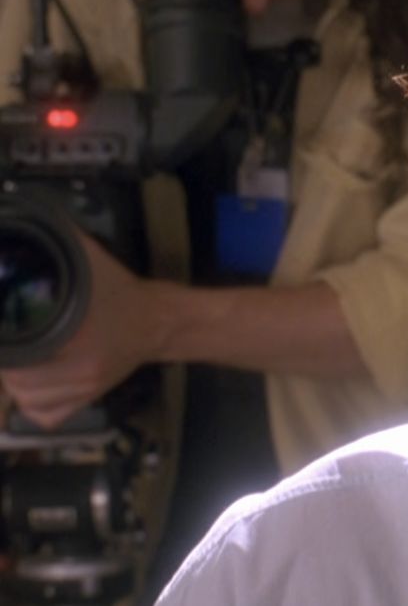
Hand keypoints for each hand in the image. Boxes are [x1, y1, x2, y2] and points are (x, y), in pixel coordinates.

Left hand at [0, 232, 162, 428]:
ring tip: (18, 363)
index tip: (5, 335)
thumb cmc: (121, 290)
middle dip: (7, 367)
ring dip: (17, 386)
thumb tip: (26, 220)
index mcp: (80, 341)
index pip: (20, 360)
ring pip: (31, 403)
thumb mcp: (90, 261)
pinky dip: (35, 407)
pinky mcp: (92, 398)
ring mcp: (89, 390)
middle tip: (8, 347)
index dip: (5, 351)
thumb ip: (60, 241)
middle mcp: (84, 372)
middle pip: (20, 385)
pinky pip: (50, 417)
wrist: (161, 319)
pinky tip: (35, 387)